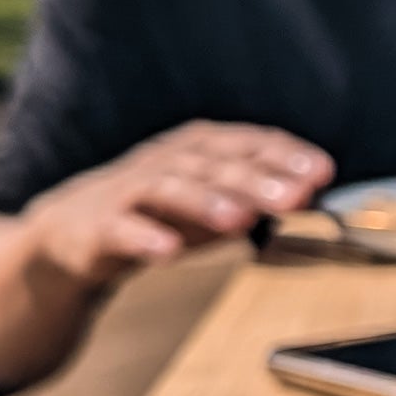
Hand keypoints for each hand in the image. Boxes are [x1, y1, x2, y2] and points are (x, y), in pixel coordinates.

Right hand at [25, 121, 334, 287]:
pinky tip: (168, 251)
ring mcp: (131, 189)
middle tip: (295, 196)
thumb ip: (261, 194)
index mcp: (199, 147)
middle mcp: (167, 159)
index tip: (322, 171)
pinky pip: (121, 228)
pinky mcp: (99, 225)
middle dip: (258, 179)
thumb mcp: (215, 200)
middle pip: (216, 165)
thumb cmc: (160, 211)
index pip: (248, 143)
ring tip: (240, 219)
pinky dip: (146, 238)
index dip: (286, 155)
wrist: (73, 230)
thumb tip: (314, 192)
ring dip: (207, 201)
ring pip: (171, 188)